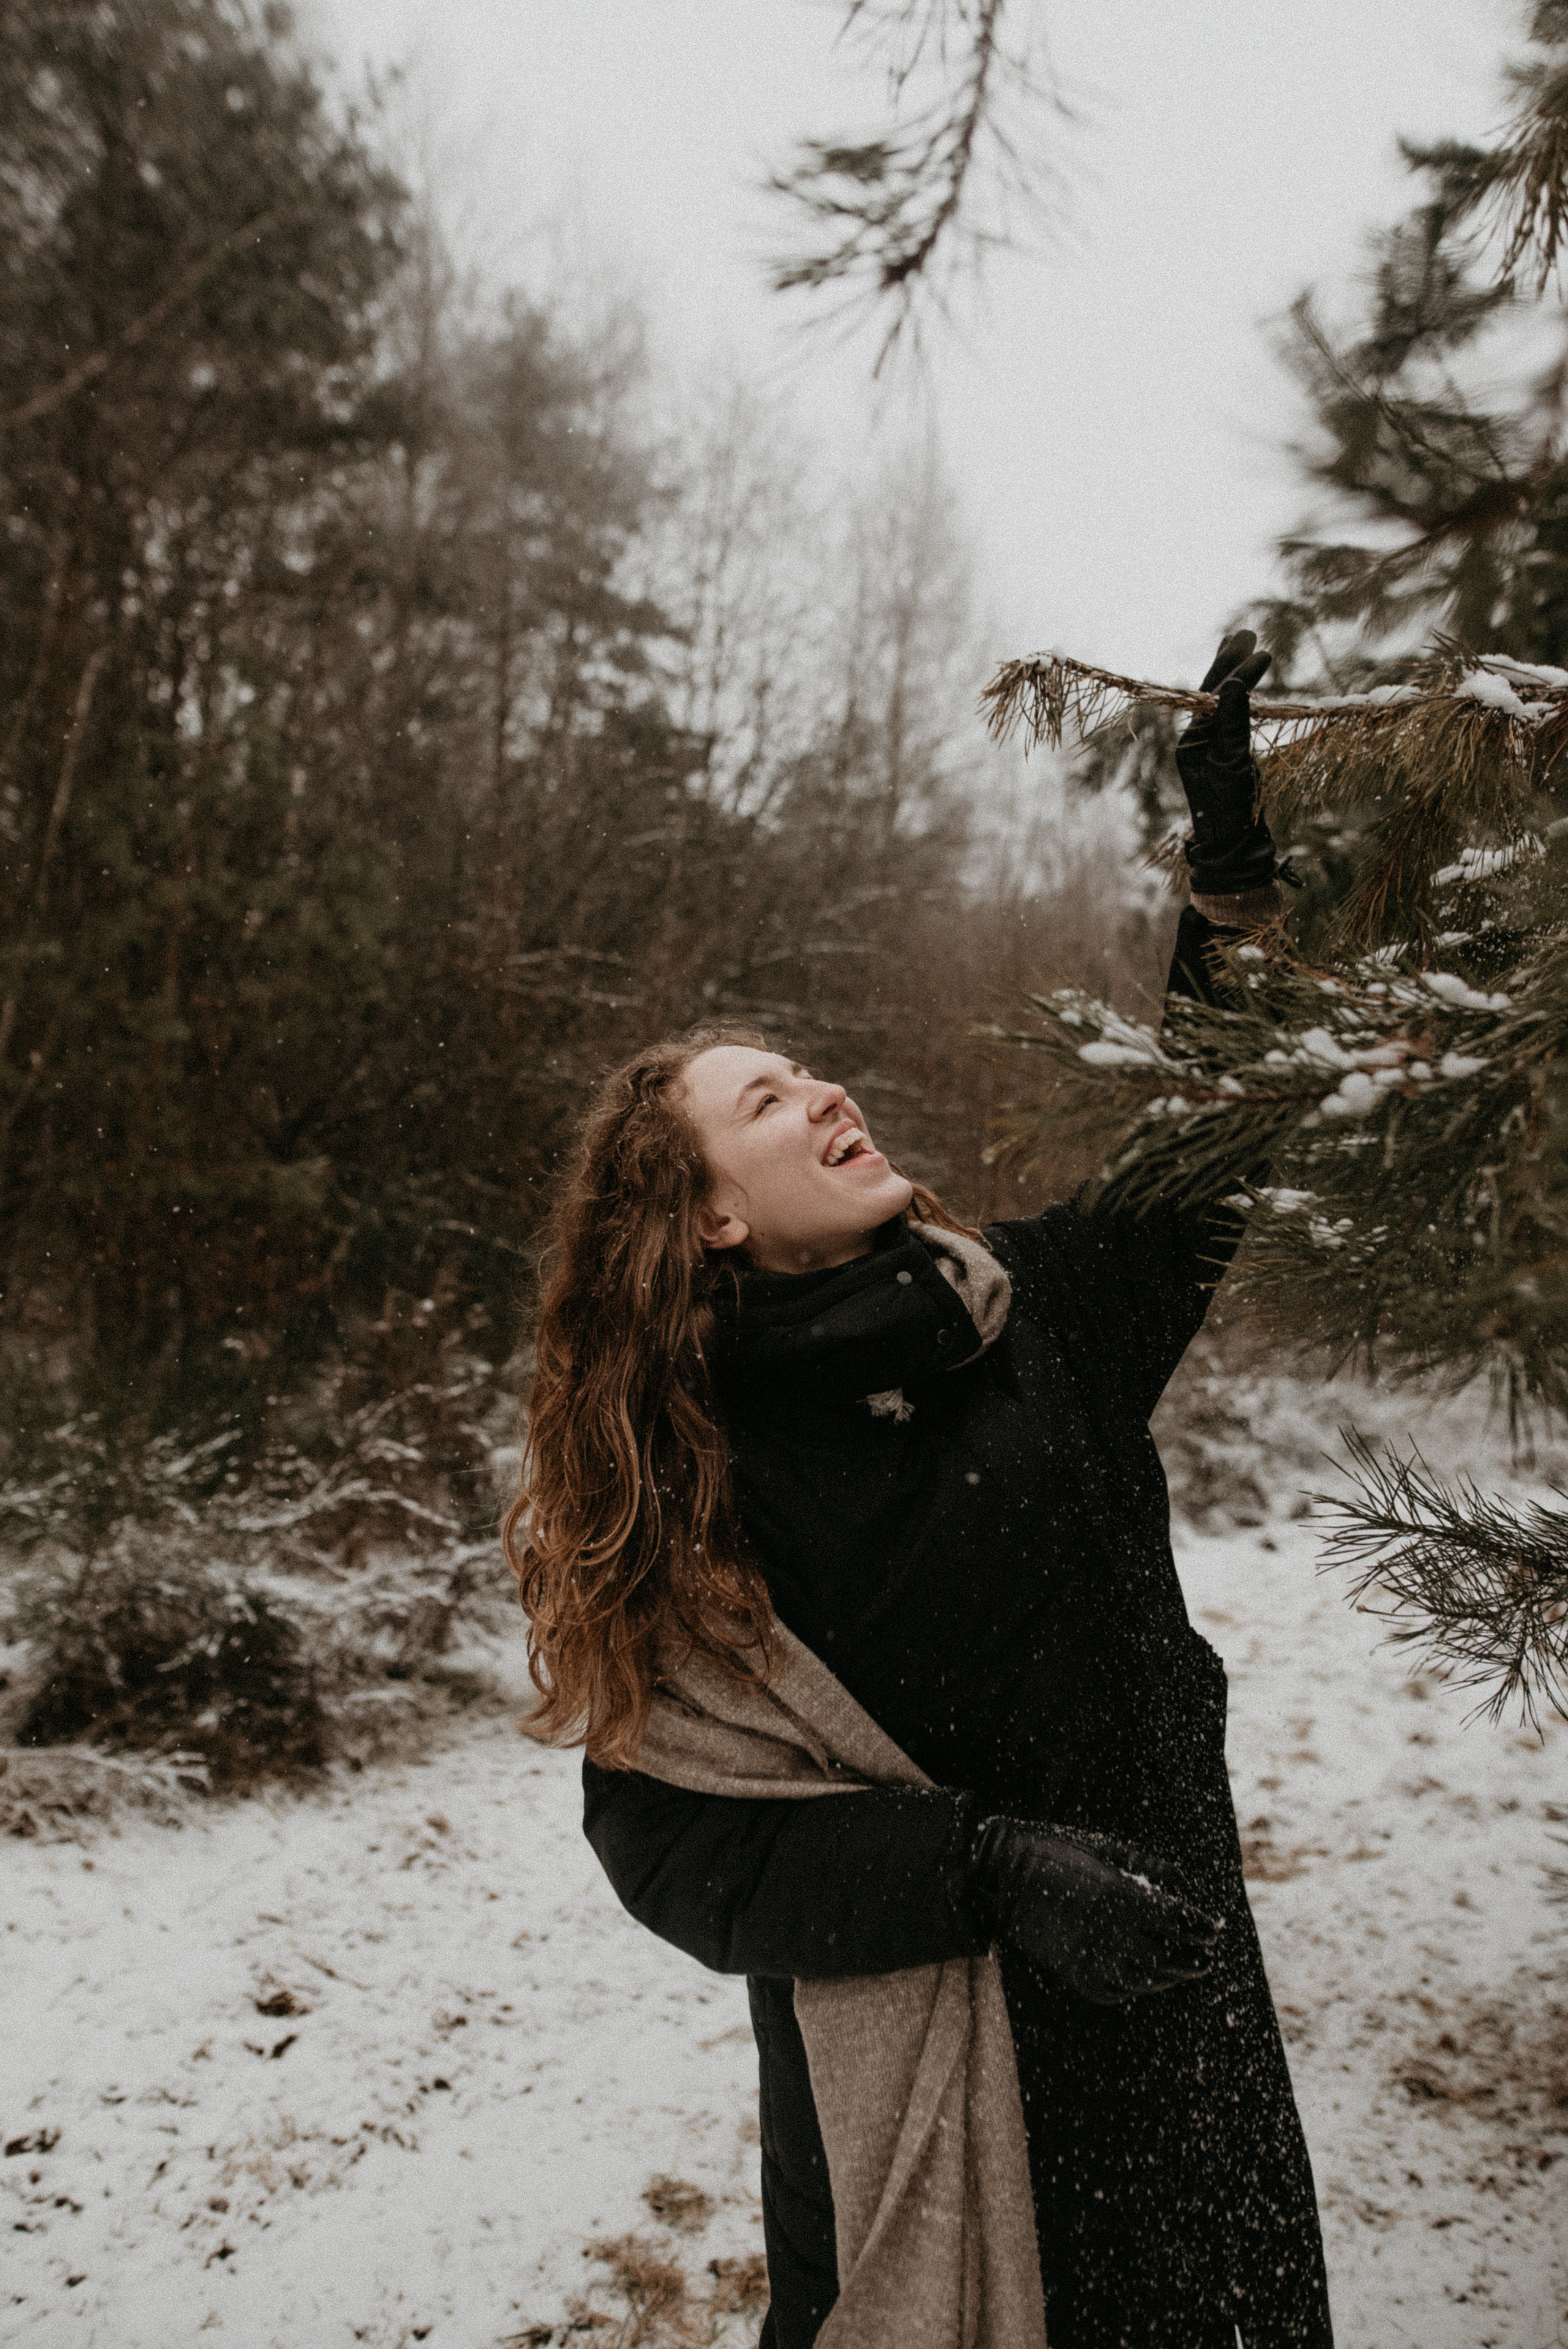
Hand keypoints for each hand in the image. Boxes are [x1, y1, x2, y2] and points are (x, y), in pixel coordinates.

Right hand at [972, 1816, 1220, 2003]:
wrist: (1003, 1873)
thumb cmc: (1057, 1849)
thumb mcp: (1104, 1847)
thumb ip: (1145, 1866)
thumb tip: (1181, 1882)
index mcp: (1122, 1896)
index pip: (1180, 1920)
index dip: (1202, 1928)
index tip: (1213, 1931)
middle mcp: (1112, 1932)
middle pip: (1168, 1957)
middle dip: (1192, 1959)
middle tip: (1205, 1960)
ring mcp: (1092, 1957)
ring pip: (1144, 1981)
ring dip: (1167, 1978)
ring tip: (1179, 1972)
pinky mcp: (1073, 1973)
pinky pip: (1114, 1991)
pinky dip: (1133, 1989)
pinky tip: (1142, 1981)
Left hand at [1175, 629, 1281, 896]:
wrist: (1232, 847)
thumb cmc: (1231, 811)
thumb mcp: (1233, 765)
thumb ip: (1233, 724)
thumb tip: (1233, 685)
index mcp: (1192, 742)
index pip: (1213, 696)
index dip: (1236, 672)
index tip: (1260, 651)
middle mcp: (1196, 741)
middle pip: (1211, 693)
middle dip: (1229, 663)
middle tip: (1246, 632)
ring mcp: (1209, 748)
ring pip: (1220, 703)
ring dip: (1233, 674)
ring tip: (1246, 646)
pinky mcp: (1224, 757)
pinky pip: (1229, 718)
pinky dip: (1239, 697)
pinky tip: (1246, 684)